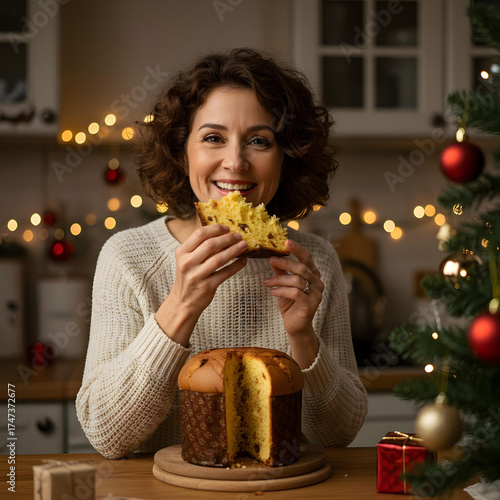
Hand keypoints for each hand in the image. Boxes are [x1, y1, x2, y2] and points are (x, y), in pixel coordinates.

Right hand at [156, 224, 246, 344]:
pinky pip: (225, 273)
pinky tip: (243, 261)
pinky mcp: (207, 286)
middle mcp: (187, 263)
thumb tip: (223, 235)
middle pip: (211, 245)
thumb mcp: (188, 260)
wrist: (183, 302)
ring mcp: (197, 276)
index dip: (215, 229)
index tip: (227, 227)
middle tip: (238, 236)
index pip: (199, 234)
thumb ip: (200, 248)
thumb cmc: (188, 277)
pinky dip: (236, 266)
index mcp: (181, 253)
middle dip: (227, 238)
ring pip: (219, 258)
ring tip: (244, 246)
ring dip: (234, 250)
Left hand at [263, 239, 323, 338]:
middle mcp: (317, 282)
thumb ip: (280, 271)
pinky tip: (272, 292)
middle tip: (270, 259)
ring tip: (266, 282)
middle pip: (302, 267)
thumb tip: (272, 256)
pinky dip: (281, 291)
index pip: (307, 257)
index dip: (297, 249)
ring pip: (297, 280)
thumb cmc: (290, 303)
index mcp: (313, 274)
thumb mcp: (283, 284)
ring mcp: (316, 294)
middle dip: (284, 262)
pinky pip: (295, 293)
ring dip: (279, 279)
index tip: (285, 242)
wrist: (295, 326)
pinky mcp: (311, 305)